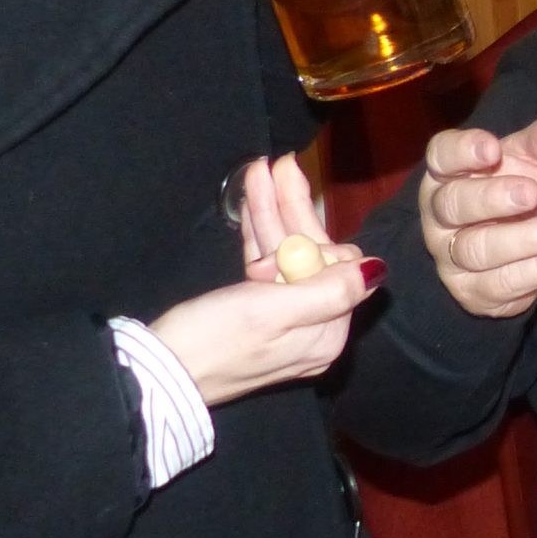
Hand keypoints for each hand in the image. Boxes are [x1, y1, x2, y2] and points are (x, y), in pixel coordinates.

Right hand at [154, 154, 384, 407]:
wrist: (158, 374)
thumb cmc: (216, 340)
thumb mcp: (276, 310)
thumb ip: (331, 289)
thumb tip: (378, 270)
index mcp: (326, 333)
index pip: (337, 267)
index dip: (315, 232)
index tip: (294, 195)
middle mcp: (310, 328)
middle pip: (309, 258)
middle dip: (292, 210)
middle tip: (279, 163)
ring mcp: (281, 321)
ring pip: (283, 257)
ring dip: (270, 213)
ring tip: (258, 169)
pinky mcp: (251, 315)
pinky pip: (262, 269)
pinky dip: (257, 236)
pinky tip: (251, 199)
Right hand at [422, 99, 536, 317]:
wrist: (524, 249)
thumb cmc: (517, 190)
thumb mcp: (536, 160)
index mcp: (448, 172)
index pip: (441, 156)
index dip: (462, 152)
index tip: (492, 149)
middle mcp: (440, 215)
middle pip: (453, 205)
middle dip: (492, 199)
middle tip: (532, 193)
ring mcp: (451, 257)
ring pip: (477, 250)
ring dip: (526, 240)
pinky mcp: (474, 292)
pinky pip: (501, 284)